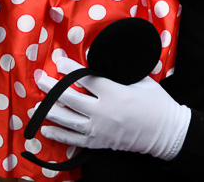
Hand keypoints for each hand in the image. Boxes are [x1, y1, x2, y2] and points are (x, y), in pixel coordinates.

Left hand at [35, 57, 190, 160]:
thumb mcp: (140, 80)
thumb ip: (119, 71)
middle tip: (41, 80)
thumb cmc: (156, 103)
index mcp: (114, 93)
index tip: (59, 61)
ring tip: (37, 104)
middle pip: (70, 99)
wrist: (166, 132)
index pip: (85, 78)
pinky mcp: (99, 143)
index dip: (69, 69)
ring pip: (68, 120)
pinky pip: (74, 140)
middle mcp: (103, 112)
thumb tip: (101, 59)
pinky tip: (47, 129)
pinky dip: (59, 135)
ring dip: (50, 112)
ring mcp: (100, 130)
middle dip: (52, 89)